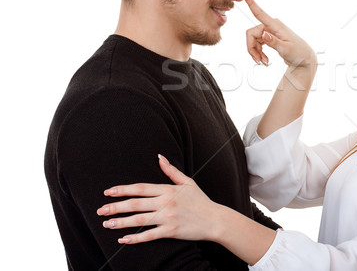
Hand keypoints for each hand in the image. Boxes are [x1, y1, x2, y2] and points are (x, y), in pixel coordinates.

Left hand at [97, 155, 220, 243]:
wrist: (215, 219)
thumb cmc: (201, 200)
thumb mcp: (187, 182)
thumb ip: (171, 171)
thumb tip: (159, 157)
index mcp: (168, 189)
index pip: (140, 188)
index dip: (122, 190)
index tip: (108, 192)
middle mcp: (166, 202)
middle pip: (135, 204)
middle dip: (115, 207)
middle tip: (100, 211)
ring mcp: (168, 217)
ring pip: (139, 220)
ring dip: (120, 222)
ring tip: (107, 224)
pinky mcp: (171, 231)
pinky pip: (149, 235)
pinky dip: (135, 239)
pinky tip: (123, 240)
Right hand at [244, 0, 316, 69]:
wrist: (304, 59)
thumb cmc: (298, 53)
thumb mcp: (286, 49)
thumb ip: (273, 42)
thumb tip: (263, 34)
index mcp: (276, 26)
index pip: (260, 12)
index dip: (251, 1)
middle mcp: (271, 26)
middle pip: (251, 34)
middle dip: (252, 48)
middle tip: (259, 60)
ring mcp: (270, 31)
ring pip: (253, 40)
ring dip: (256, 52)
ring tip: (263, 61)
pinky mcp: (269, 37)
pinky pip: (257, 43)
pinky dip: (258, 52)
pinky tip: (264, 59)